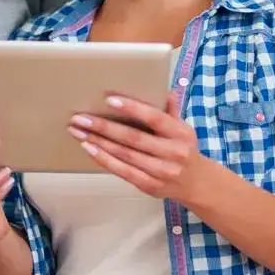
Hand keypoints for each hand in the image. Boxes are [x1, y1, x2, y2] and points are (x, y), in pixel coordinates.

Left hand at [68, 92, 210, 202]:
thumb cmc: (183, 148)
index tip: (109, 100)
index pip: (155, 118)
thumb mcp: (183, 127)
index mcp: (180, 133)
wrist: (197, 183)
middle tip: (80, 118)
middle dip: (104, 127)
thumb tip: (163, 88)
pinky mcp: (150, 186)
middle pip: (133, 138)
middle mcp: (173, 153)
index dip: (132, 108)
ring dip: (98, 142)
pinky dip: (104, 160)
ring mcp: (161, 171)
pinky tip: (89, 148)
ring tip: (78, 131)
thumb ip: (170, 109)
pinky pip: (123, 172)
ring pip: (125, 155)